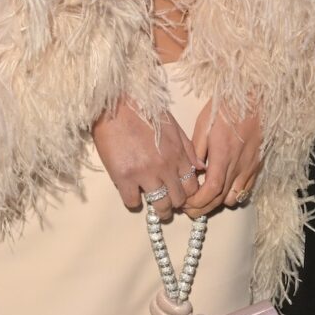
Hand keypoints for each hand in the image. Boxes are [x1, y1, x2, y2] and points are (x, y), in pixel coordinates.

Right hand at [91, 103, 200, 222]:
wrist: (114, 105)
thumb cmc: (144, 112)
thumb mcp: (173, 126)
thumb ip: (188, 149)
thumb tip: (200, 168)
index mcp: (178, 154)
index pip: (192, 186)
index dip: (188, 194)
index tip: (181, 194)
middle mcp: (165, 166)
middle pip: (178, 199)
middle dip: (175, 204)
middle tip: (168, 203)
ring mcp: (144, 173)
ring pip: (160, 206)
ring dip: (159, 209)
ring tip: (155, 206)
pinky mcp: (123, 177)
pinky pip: (133, 202)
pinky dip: (133, 202)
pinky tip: (132, 193)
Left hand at [186, 100, 261, 217]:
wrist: (254, 97)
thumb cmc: (226, 107)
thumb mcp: (204, 124)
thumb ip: (197, 151)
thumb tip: (192, 171)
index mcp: (223, 155)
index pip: (210, 190)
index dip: (197, 203)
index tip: (185, 205)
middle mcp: (238, 165)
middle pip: (220, 199)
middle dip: (202, 209)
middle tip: (188, 210)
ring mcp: (250, 167)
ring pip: (233, 198)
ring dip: (217, 203)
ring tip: (205, 198)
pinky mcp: (257, 165)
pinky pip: (246, 190)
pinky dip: (232, 195)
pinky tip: (222, 190)